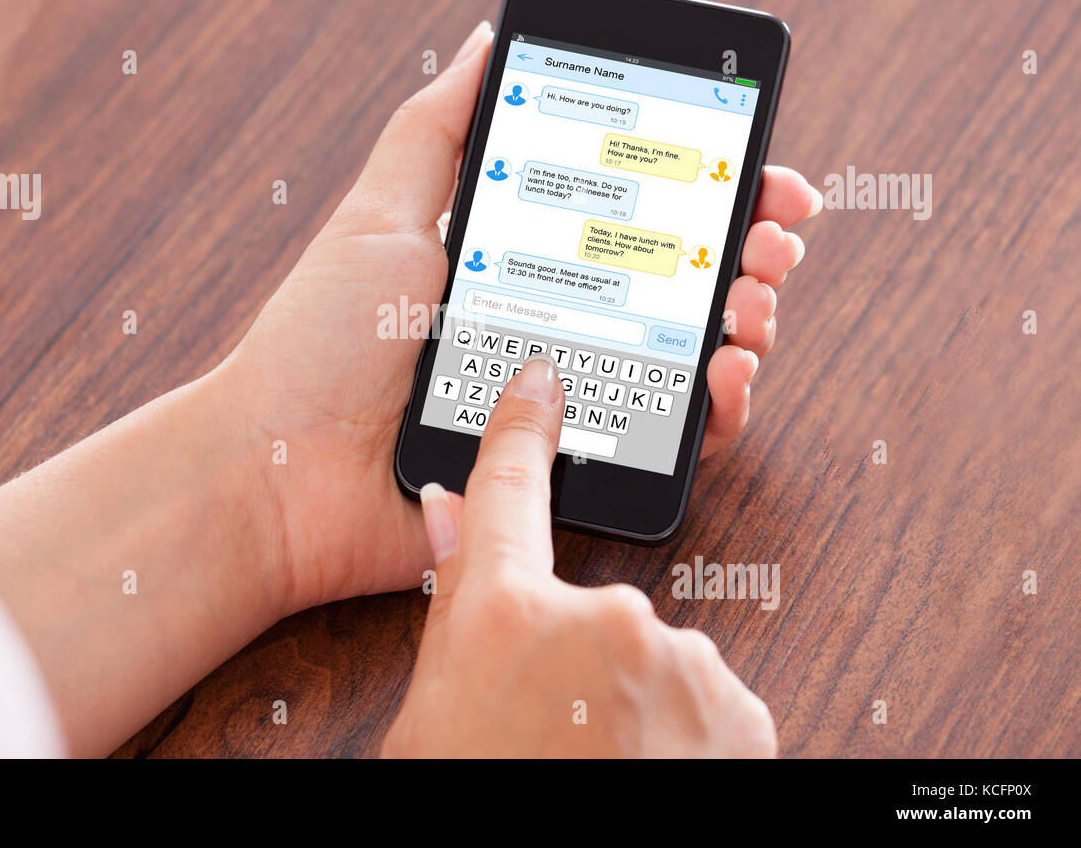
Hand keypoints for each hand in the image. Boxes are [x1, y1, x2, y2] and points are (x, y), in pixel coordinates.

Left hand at [221, 22, 819, 613]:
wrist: (279, 475)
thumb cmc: (319, 345)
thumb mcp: (378, 215)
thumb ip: (436, 129)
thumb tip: (485, 38)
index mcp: (521, 264)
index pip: (636, 218)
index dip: (706, 193)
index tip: (758, 170)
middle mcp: (557, 329)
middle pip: (681, 284)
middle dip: (746, 250)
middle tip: (769, 237)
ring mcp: (572, 403)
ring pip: (693, 361)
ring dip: (746, 321)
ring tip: (750, 300)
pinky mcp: (574, 472)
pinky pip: (670, 443)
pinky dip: (717, 410)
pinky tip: (726, 370)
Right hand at [381, 356, 776, 756]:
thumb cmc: (484, 792)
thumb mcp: (433, 719)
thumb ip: (453, 610)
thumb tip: (449, 514)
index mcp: (504, 616)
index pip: (509, 492)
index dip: (523, 429)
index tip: (543, 380)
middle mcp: (598, 619)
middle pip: (587, 610)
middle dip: (576, 659)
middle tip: (550, 730)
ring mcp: (679, 659)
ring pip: (652, 658)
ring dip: (633, 703)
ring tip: (600, 765)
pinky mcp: (740, 704)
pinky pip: (704, 698)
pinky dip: (684, 731)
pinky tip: (650, 772)